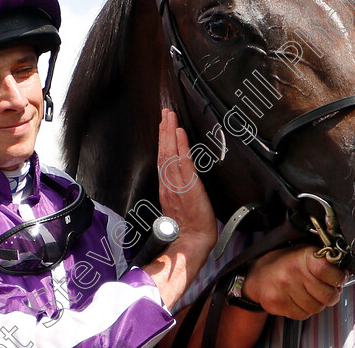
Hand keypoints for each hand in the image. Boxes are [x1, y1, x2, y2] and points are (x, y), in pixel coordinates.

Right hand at [157, 109, 216, 250]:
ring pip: (171, 153)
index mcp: (166, 188)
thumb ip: (175, 196)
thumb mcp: (178, 210)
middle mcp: (169, 183)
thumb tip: (176, 188)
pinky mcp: (189, 185)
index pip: (163, 159)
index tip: (163, 126)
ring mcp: (177, 183)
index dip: (163, 141)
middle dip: (164, 130)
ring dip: (170, 132)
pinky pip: (183, 161)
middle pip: (164, 152)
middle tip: (165, 111)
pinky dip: (181, 145)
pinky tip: (180, 132)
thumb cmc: (188, 230)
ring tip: (170, 116)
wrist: (192, 242)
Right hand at [242, 245, 346, 319]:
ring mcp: (283, 289)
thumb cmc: (285, 263)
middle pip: (328, 295)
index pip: (328, 270)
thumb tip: (343, 273)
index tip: (338, 277)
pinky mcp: (277, 303)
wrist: (258, 274)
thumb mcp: (304, 252)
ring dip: (317, 303)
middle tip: (327, 289)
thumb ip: (324, 260)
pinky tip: (298, 299)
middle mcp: (292, 271)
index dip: (338, 277)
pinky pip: (302, 315)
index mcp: (302, 256)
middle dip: (331, 295)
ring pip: (316, 308)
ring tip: (309, 293)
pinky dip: (304, 310)